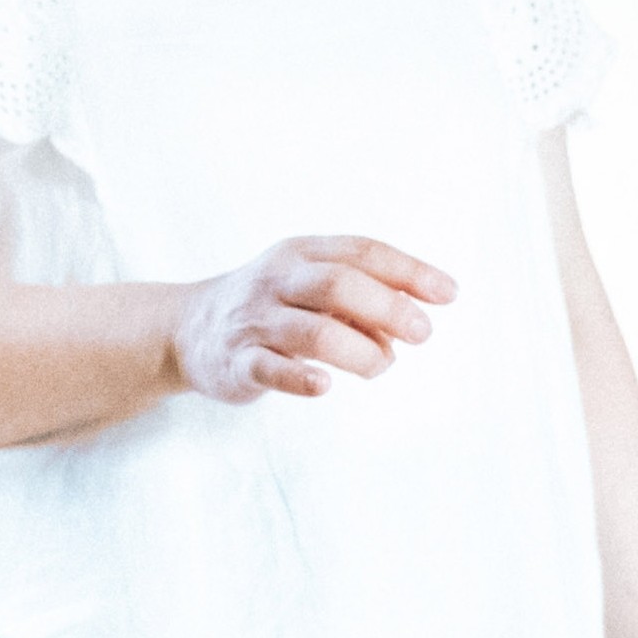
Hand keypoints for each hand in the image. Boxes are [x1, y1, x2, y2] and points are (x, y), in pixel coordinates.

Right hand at [169, 234, 448, 403]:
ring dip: (359, 351)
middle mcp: (276, 281)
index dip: (408, 271)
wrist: (189, 329)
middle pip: (338, 285)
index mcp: (301, 254)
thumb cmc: (274, 305)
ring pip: (312, 332)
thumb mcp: (312, 285)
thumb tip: (407, 330)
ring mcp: (255, 321)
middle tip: (422, 333)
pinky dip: (301, 378)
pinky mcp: (237, 362)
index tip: (448, 294)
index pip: (361, 252)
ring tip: (381, 365)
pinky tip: (326, 385)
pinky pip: (271, 368)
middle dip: (388, 308)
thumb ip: (362, 301)